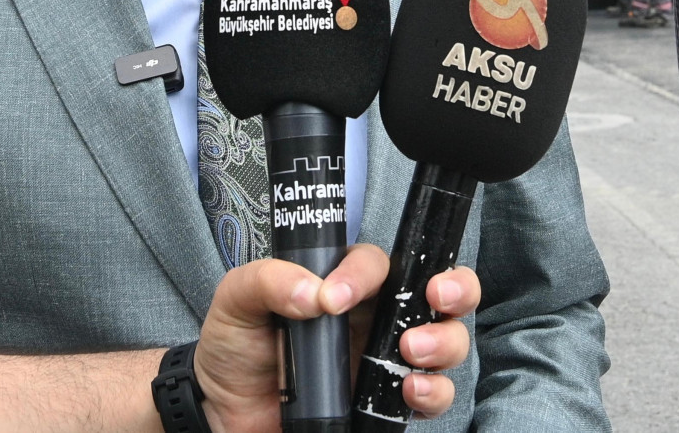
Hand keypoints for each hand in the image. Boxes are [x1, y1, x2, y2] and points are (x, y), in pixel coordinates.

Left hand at [194, 244, 478, 432]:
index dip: (365, 275)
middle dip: (454, 287)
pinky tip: (409, 390)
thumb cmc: (235, 348)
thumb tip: (313, 292)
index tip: (335, 300)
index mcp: (346, 282)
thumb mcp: (237, 299)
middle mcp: (376, 316)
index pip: (377, 262)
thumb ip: (269, 280)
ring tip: (413, 353)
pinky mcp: (387, 402)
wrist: (225, 415)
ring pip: (448, 339)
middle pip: (438, 289)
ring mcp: (386, 359)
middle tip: (435, 299)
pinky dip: (434, 392)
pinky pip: (433, 395)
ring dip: (445, 341)